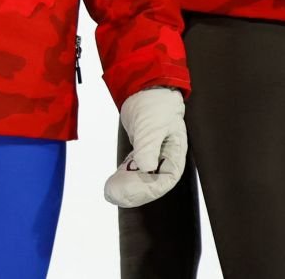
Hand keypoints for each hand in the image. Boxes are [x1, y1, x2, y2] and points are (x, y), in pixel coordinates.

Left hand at [104, 87, 187, 207]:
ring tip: (109, 193)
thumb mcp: (152, 126)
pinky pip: (134, 169)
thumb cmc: (155, 105)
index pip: (164, 180)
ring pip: (141, 178)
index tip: (128, 194)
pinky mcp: (142, 150)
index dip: (147, 189)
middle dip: (133, 192)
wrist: (145, 87)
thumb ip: (149, 146)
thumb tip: (146, 168)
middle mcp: (166, 159)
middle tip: (113, 196)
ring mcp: (153, 155)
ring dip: (126, 186)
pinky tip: (113, 182)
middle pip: (151, 183)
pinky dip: (124, 176)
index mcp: (175, 155)